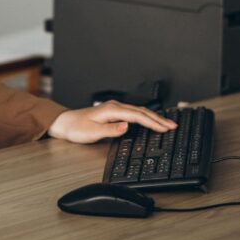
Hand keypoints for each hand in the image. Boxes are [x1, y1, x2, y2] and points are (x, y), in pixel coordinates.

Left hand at [47, 101, 176, 143]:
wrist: (65, 123)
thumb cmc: (77, 128)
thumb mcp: (92, 132)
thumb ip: (110, 130)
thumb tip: (127, 126)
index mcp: (112, 110)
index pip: (138, 116)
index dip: (153, 122)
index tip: (165, 128)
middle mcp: (115, 106)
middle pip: (142, 112)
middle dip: (159, 119)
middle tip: (173, 126)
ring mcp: (114, 108)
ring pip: (139, 111)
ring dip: (154, 117)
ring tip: (167, 124)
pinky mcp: (113, 112)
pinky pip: (134, 113)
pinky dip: (145, 117)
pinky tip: (150, 121)